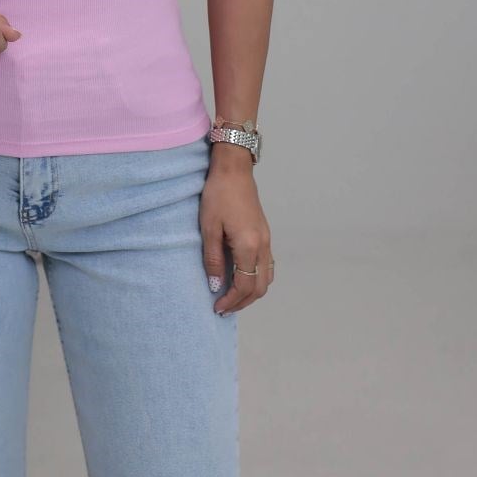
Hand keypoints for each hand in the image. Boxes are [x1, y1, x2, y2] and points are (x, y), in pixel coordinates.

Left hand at [200, 152, 272, 314]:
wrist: (234, 169)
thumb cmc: (218, 194)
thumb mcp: (209, 228)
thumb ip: (213, 260)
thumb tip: (216, 286)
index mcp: (249, 246)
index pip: (244, 286)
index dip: (232, 301)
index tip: (217, 307)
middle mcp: (263, 246)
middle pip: (260, 287)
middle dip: (243, 302)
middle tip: (224, 307)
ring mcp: (267, 239)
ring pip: (266, 278)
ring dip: (251, 292)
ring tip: (232, 296)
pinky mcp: (265, 233)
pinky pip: (267, 265)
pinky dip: (257, 278)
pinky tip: (242, 277)